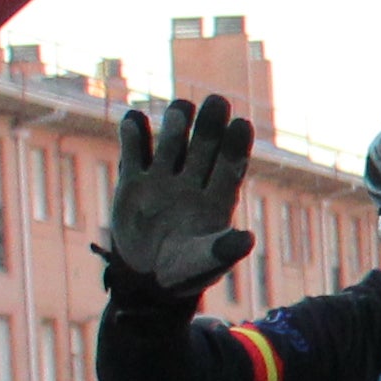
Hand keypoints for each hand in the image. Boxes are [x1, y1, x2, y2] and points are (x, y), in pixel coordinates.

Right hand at [101, 93, 255, 302]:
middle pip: (204, 147)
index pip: (230, 166)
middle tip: (217, 101)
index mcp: (218, 198)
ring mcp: (163, 179)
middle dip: (210, 125)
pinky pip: (134, 153)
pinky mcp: (133, 182)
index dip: (236, 145)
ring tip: (181, 109)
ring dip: (176, 126)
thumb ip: (224, 249)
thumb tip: (248, 238)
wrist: (148, 278)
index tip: (242, 124)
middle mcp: (193, 182)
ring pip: (171, 143)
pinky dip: (133, 136)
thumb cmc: (187, 272)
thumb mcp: (206, 263)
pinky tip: (134, 120)